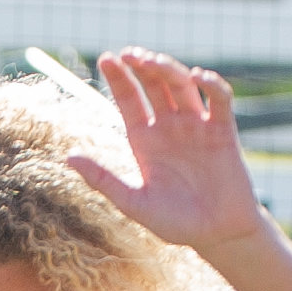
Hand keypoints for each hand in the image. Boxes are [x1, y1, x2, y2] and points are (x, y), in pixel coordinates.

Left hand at [66, 50, 271, 253]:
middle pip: (154, 84)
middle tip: (129, 55)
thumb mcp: (133, 203)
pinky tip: (198, 78)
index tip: (106, 58)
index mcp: (144, 140)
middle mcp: (169, 127)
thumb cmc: (175, 223)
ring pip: (181, 85)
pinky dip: (211, 85)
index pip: (129, 99)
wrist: (217, 236)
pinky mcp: (223, 131)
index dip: (119, 78)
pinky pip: (219, 99)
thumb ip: (103, 180)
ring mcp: (196, 126)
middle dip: (142, 65)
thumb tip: (68, 158)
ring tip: (151, 61)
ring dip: (168, 69)